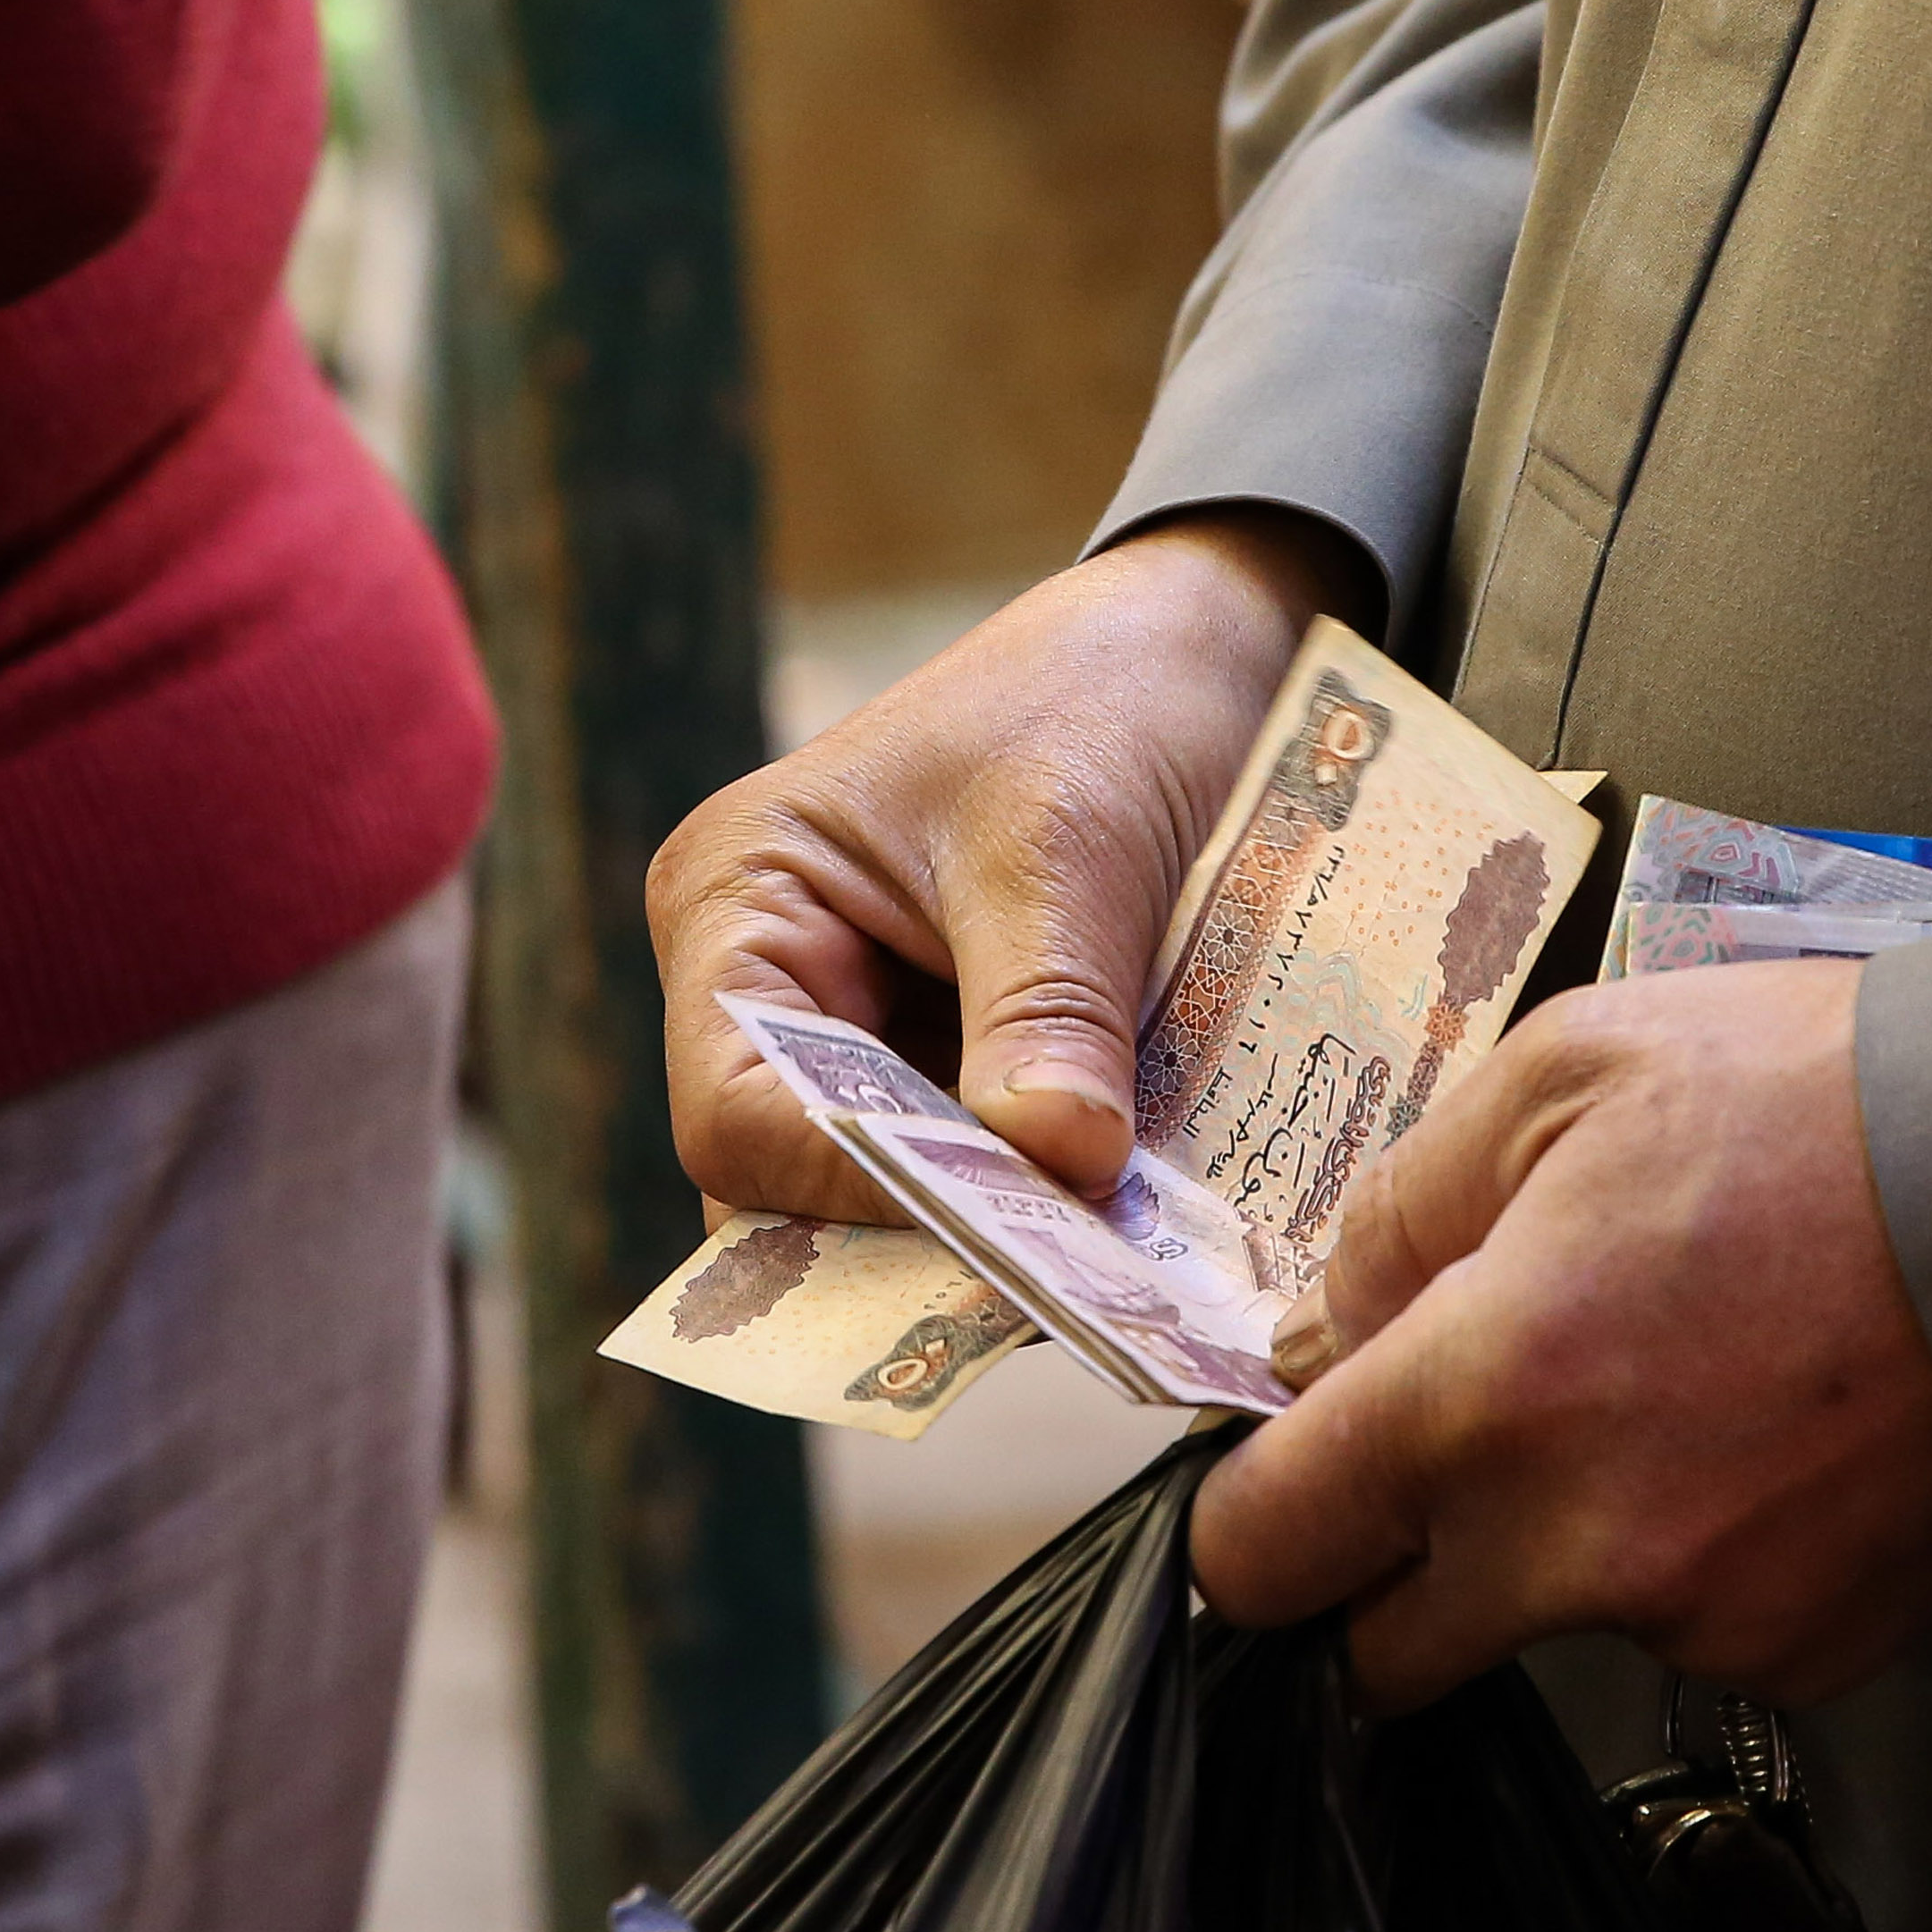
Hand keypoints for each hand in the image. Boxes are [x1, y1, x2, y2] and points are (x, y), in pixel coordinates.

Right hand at [649, 509, 1374, 1218]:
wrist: (1195, 649)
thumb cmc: (1098, 697)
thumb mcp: (1069, 844)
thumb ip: (1049, 1009)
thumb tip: (1058, 1165)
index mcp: (737, 903)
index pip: (736, 1110)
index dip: (851, 1187)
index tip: (999, 1223)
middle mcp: (775, 985)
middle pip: (796, 1183)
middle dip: (924, 1229)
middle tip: (1065, 1282)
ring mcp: (869, 1039)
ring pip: (895, 1198)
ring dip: (998, 1231)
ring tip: (1112, 1263)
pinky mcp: (962, 1071)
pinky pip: (980, 1172)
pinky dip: (1046, 1202)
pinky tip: (1132, 1225)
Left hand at [1189, 959, 1931, 1710]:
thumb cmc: (1830, 1104)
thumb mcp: (1563, 1073)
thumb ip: (1398, 1215)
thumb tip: (1318, 1331)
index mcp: (1484, 1401)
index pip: (1262, 1556)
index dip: (1252, 1521)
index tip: (1285, 1473)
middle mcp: (1579, 1549)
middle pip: (1386, 1651)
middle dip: (1390, 1567)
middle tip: (1461, 1440)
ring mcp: (1706, 1621)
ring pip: (1548, 1632)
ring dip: (1560, 1548)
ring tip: (1668, 1382)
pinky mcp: (1810, 1657)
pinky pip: (1690, 1633)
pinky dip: (1693, 1557)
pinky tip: (1760, 1430)